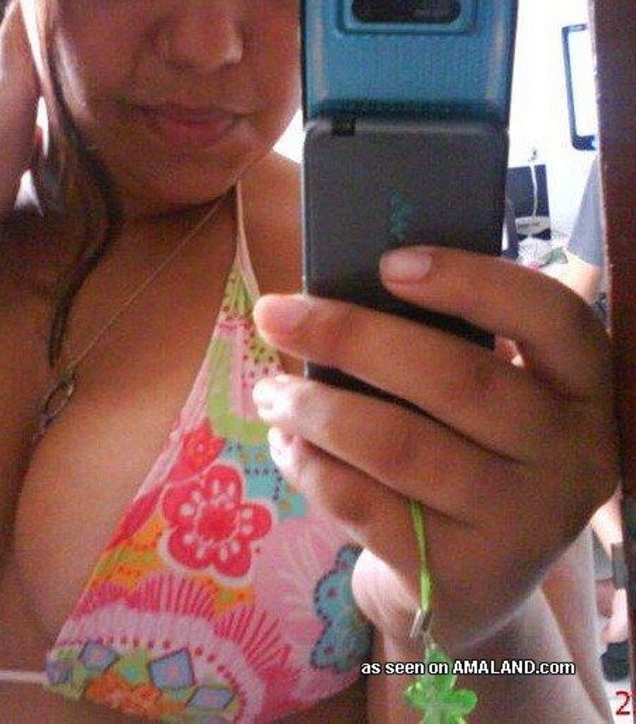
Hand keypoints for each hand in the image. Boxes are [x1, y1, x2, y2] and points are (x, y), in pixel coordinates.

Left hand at [252, 247, 617, 651]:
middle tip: (275, 314)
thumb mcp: (481, 402)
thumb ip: (443, 348)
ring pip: (398, 445)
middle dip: (349, 336)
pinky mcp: (460, 577)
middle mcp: (570, 458)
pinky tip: (287, 444)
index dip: (470, 282)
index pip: (552, 317)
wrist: (470, 585)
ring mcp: (521, 525)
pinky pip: (363, 505)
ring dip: (314, 407)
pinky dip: (310, 466)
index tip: (388, 264)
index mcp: (580, 390)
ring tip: (269, 393)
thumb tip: (335, 291)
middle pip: (455, 378)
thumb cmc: (464, 459)